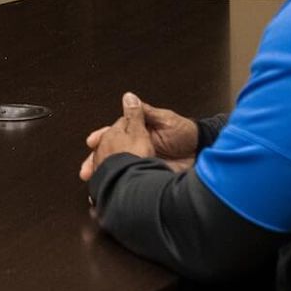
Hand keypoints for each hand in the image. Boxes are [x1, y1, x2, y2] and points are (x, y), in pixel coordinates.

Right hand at [79, 94, 196, 179]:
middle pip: (112, 155)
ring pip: (119, 169)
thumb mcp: (165, 119)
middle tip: (86, 170)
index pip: (115, 134)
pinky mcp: (149, 176)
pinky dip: (122, 187)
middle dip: (97, 162)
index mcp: (138, 132)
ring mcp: (142, 162)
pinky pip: (133, 181)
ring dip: (106, 176)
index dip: (102, 138)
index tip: (92, 142)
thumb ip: (146, 112)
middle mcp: (137, 148)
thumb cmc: (186, 132)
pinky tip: (113, 192)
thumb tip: (129, 98)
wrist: (203, 151)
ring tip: (95, 182)